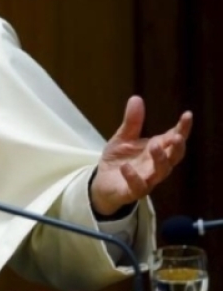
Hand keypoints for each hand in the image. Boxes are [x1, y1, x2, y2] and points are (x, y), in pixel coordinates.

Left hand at [90, 95, 192, 215]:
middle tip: (175, 137)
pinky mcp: (132, 191)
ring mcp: (146, 179)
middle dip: (177, 148)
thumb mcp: (123, 138)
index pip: (173, 138)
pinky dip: (132, 177)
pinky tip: (126, 167)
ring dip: (160, 160)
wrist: (102, 183)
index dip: (182, 128)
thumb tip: (136, 98)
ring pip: (160, 172)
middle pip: (173, 157)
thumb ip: (132, 122)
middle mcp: (155, 165)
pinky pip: (137, 187)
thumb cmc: (119, 160)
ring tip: (154, 146)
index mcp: (156, 150)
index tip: (187, 115)